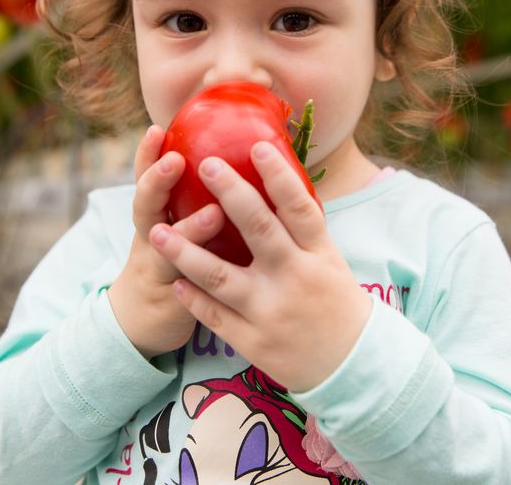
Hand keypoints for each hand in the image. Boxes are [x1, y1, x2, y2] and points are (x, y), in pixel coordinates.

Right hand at [109, 125, 224, 357]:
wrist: (144, 317)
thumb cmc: (173, 255)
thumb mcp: (174, 221)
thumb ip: (195, 192)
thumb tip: (233, 151)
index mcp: (155, 213)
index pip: (148, 177)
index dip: (148, 154)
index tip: (157, 128)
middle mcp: (150, 236)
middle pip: (145, 206)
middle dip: (157, 181)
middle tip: (175, 160)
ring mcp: (158, 268)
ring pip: (167, 249)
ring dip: (189, 231)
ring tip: (213, 214)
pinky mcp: (174, 301)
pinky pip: (188, 292)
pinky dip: (200, 284)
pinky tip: (220, 275)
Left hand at [148, 141, 372, 391]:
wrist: (351, 365)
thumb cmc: (336, 302)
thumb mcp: (329, 260)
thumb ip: (301, 228)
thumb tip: (275, 178)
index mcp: (318, 254)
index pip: (300, 206)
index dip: (279, 175)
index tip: (257, 145)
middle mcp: (295, 277)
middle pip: (259, 229)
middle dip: (230, 194)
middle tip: (205, 164)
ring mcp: (271, 310)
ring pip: (221, 276)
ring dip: (186, 251)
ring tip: (158, 231)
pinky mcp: (253, 340)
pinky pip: (214, 315)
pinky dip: (192, 297)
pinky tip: (174, 279)